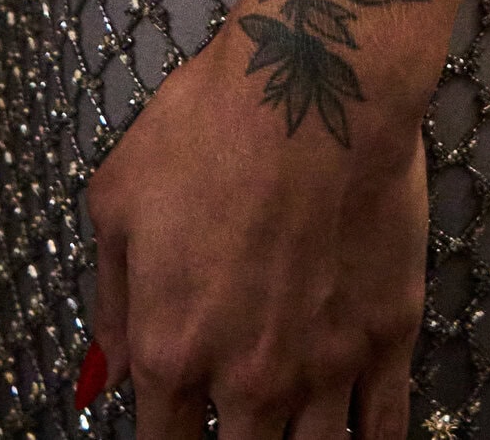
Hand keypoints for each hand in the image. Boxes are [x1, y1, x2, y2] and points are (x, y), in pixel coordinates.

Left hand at [85, 9, 427, 437]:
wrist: (315, 84)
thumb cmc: (208, 125)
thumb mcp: (119, 200)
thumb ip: (111, 302)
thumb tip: (101, 378)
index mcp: (172, 351)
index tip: (176, 427)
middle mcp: (248, 379)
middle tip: (235, 422)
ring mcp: (325, 365)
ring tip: (288, 434)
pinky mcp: (388, 335)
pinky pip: (384, 428)